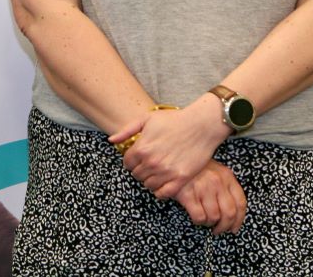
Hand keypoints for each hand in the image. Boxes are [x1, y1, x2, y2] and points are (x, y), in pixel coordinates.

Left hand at [108, 96, 228, 200]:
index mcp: (141, 148)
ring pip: (148, 185)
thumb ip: (127, 130)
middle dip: (141, 170)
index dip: (132, 161)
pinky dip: (160, 191)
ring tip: (158, 171)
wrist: (201, 125)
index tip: (139, 158)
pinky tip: (164, 182)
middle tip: (150, 163)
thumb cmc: (174, 120)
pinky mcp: (180, 179)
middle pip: (137, 176)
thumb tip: (111, 140)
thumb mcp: (147, 119)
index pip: (127, 164)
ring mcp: (166, 172)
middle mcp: (151, 162)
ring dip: (151, 180)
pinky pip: (163, 194)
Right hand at [175, 160, 245, 234]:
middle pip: (229, 213)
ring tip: (205, 220)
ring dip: (210, 223)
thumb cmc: (197, 169)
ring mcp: (203, 188)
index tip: (234, 228)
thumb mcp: (216, 172)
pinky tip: (196, 216)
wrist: (174, 160)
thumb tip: (232, 215)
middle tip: (218, 230)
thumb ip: (226, 188)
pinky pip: (200, 217)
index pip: (240, 203)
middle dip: (224, 227)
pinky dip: (199, 221)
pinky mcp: (188, 195)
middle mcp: (217, 181)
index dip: (239, 220)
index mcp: (227, 176)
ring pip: (214, 217)